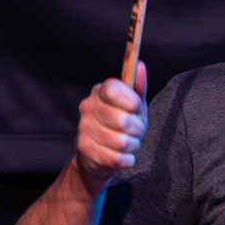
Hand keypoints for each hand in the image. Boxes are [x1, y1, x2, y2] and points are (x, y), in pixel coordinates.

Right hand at [74, 61, 147, 193]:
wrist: (95, 157)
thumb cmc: (119, 127)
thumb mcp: (133, 106)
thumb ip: (138, 87)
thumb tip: (140, 65)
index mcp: (100, 92)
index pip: (113, 89)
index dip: (130, 100)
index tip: (136, 108)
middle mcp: (88, 108)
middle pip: (122, 120)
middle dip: (137, 129)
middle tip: (135, 131)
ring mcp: (84, 129)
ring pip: (121, 141)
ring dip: (132, 145)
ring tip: (128, 143)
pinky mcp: (85, 150)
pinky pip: (117, 158)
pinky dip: (127, 159)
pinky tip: (122, 156)